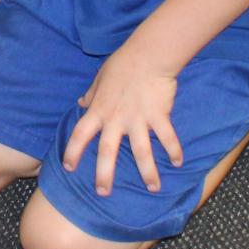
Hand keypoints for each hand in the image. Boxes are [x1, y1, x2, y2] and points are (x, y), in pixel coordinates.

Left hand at [63, 49, 182, 196]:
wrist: (148, 55)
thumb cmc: (122, 64)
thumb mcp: (99, 78)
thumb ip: (91, 94)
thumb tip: (81, 103)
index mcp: (99, 110)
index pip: (80, 134)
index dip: (73, 152)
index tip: (69, 168)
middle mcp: (116, 120)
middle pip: (107, 152)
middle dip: (104, 175)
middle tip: (103, 193)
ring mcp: (138, 120)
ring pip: (142, 152)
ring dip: (148, 172)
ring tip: (153, 188)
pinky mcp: (159, 116)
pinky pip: (168, 138)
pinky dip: (174, 150)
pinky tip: (179, 162)